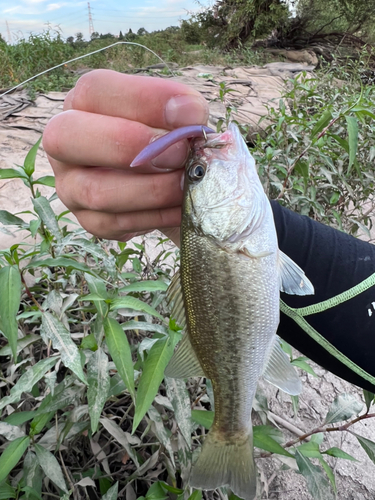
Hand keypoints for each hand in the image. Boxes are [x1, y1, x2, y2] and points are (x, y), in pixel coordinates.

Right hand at [43, 69, 208, 245]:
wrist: (168, 178)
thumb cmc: (166, 138)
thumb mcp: (174, 117)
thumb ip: (181, 112)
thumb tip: (190, 115)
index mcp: (83, 103)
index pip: (96, 90)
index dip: (145, 101)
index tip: (193, 115)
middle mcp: (63, 142)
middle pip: (67, 137)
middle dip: (130, 146)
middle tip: (181, 153)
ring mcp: (70, 185)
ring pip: (95, 191)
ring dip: (152, 190)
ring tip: (189, 183)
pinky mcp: (88, 220)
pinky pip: (115, 224)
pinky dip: (155, 217)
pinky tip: (182, 208)